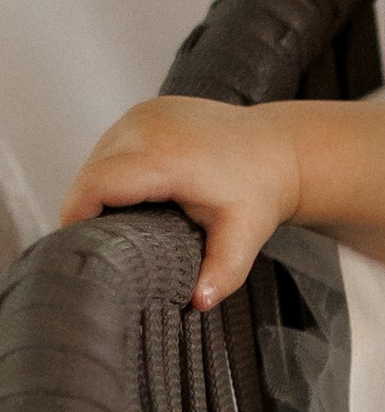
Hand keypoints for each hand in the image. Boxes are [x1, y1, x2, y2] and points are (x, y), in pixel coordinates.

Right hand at [61, 98, 304, 309]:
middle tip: (107, 242)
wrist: (280, 148)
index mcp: (167, 157)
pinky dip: (114, 169)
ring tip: (124, 219)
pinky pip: (112, 143)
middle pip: (91, 172)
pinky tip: (136, 192)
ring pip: (98, 156)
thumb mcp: (245, 236)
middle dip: (89, 207)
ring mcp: (145, 112)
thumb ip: (222, 272)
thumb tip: (198, 302)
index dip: (76, 214)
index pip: (96, 184)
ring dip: (100, 188)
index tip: (78, 245)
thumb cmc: (260, 191)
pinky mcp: (146, 109)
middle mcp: (149, 126)